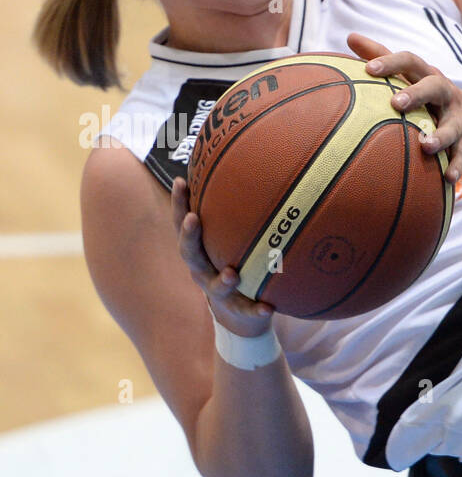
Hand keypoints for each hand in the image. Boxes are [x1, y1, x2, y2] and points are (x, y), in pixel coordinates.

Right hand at [172, 178, 274, 336]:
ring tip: (233, 274)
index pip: (183, 223)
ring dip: (223, 280)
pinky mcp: (237, 310)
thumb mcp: (228, 238)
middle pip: (190, 253)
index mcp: (199, 250)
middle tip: (193, 219)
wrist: (237, 314)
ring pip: (215, 286)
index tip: (181, 181)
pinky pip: (246, 310)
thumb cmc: (231, 263)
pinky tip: (268, 307)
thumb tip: (244, 162)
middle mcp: (202, 269)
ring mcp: (218, 291)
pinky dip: (255, 309)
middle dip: (189, 235)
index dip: (179, 203)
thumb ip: (232, 211)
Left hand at [347, 32, 461, 182]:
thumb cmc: (434, 98)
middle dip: (417, 93)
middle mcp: (446, 94)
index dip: (391, 62)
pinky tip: (447, 179)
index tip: (369, 69)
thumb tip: (350, 36)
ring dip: (440, 136)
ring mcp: (460, 119)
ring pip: (451, 126)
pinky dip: (457, 166)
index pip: (410, 62)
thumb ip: (383, 57)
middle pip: (434, 86)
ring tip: (426, 147)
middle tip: (396, 104)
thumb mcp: (414, 77)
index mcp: (428, 76)